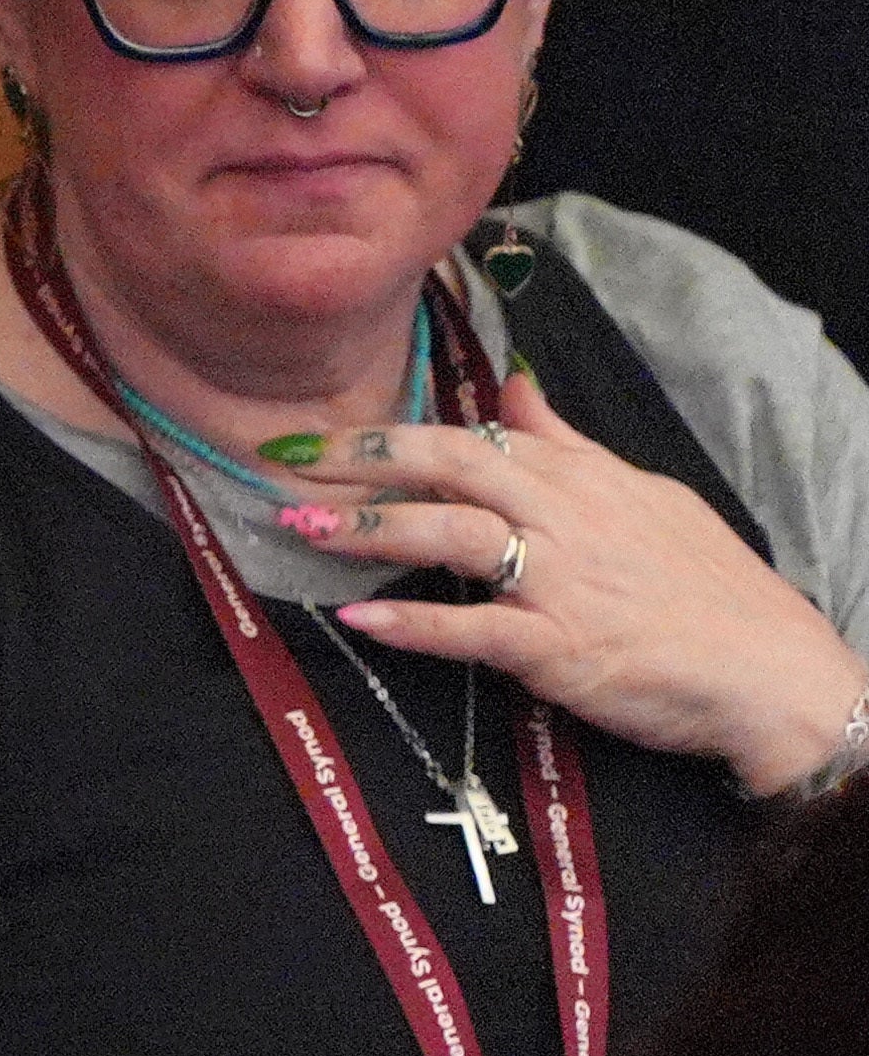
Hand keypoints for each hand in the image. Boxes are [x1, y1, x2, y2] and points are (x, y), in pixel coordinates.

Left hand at [285, 362, 868, 791]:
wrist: (772, 670)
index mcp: (580, 478)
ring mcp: (561, 579)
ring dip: (369, 527)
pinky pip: (475, 628)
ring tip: (301, 528)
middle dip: (360, 461)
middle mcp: (565, 515)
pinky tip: (361, 618)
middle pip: (449, 464)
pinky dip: (415, 622)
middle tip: (283, 464)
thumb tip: (512, 385)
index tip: (318, 439)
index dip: (388, 436)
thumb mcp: (642, 493)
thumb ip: (566, 443)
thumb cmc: (705, 586)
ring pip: (451, 533)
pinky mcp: (561, 646)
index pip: (471, 437)